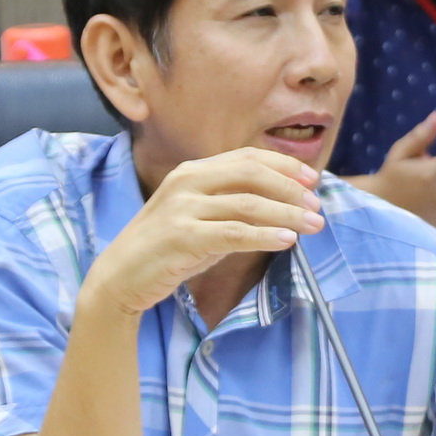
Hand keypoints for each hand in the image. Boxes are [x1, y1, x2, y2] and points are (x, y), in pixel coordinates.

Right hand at [84, 148, 325, 317]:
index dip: (284, 165)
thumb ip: (232, 205)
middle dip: (291, 188)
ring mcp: (182, 209)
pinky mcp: (182, 237)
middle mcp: (187, 182)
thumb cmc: (166, 250)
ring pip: (248, 204)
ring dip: (287, 213)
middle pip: (252, 174)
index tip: (312, 179)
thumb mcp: (199, 217)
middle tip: (317, 206)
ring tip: (313, 225)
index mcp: (192, 172)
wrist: (119, 278)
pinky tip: (287, 240)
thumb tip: (284, 204)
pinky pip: (234, 233)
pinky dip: (265, 235)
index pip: (247, 157)